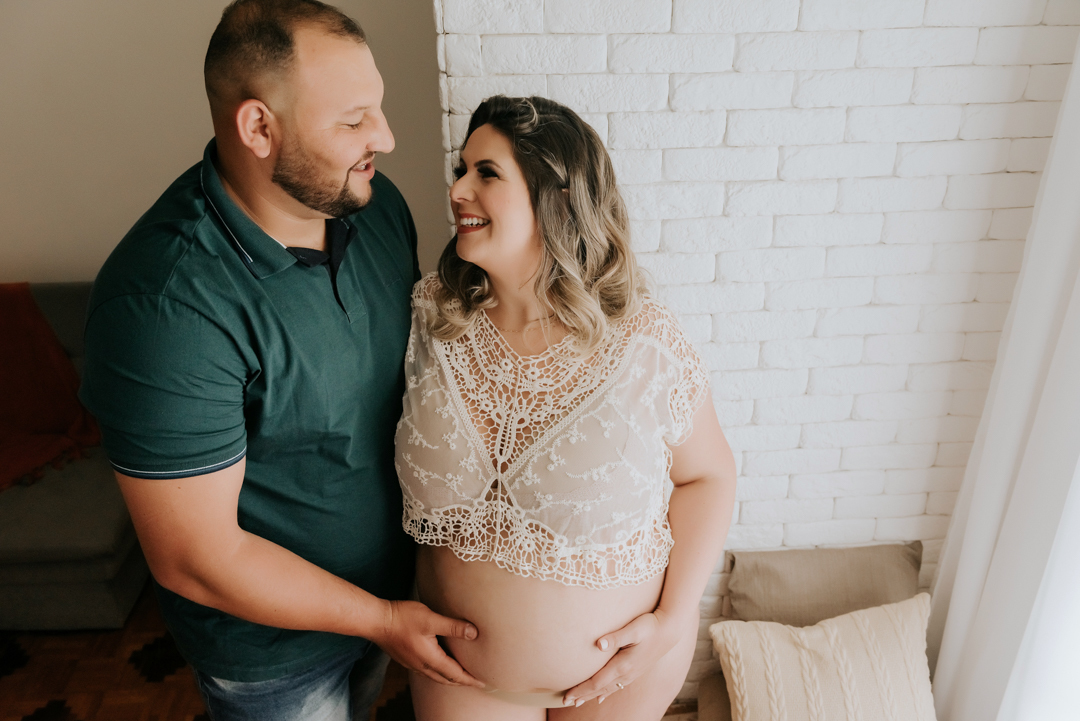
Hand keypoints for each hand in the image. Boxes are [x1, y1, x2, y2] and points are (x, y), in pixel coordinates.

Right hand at [372, 599, 484, 687]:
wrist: (376, 621)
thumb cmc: (402, 618)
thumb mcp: (431, 619)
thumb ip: (453, 626)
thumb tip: (474, 633)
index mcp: (430, 659)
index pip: (455, 674)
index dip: (470, 679)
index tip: (482, 683)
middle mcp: (422, 665)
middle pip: (446, 679)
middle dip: (461, 681)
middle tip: (474, 682)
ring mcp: (412, 664)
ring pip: (435, 676)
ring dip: (449, 678)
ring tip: (459, 676)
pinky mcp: (406, 658)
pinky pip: (426, 671)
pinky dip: (438, 672)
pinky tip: (438, 664)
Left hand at [562, 608, 687, 706]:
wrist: (671, 629)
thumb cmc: (651, 625)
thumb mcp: (633, 628)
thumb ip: (615, 637)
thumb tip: (598, 644)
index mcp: (623, 665)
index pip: (597, 682)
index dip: (581, 690)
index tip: (567, 696)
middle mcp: (627, 673)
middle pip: (600, 688)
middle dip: (583, 695)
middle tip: (566, 701)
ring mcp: (632, 673)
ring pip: (608, 689)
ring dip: (592, 695)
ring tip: (579, 701)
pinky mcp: (636, 670)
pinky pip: (617, 686)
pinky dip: (606, 692)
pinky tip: (601, 696)